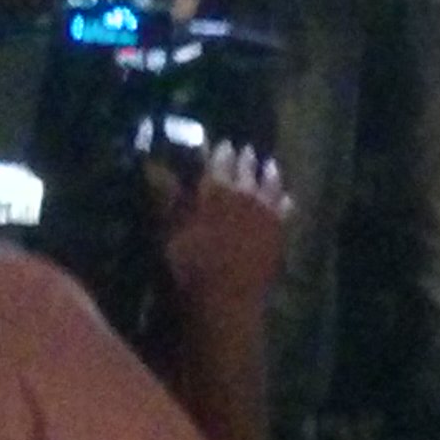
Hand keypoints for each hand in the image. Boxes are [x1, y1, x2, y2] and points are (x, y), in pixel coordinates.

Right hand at [153, 143, 289, 321]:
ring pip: (270, 182)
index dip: (218, 149)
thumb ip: (165, 195)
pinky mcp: (278, 229)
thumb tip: (153, 165)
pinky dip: (284, 200)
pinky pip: (285, 208)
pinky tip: (287, 197)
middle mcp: (243, 191)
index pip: (217, 158)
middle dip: (243, 157)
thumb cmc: (186, 265)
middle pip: (245, 167)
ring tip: (269, 164)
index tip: (219, 141)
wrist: (224, 298)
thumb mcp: (167, 229)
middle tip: (244, 149)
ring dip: (268, 172)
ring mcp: (265, 209)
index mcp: (213, 187)